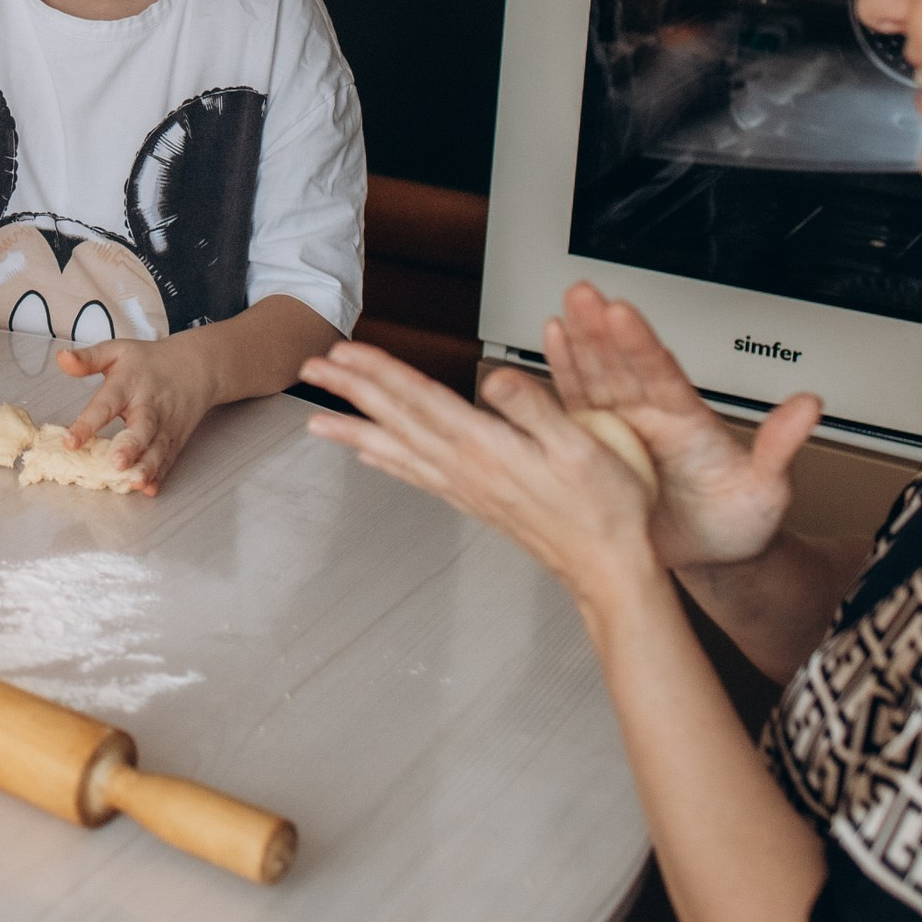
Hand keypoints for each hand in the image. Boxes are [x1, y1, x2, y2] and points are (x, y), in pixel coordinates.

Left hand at [55, 338, 218, 493]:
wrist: (196, 366)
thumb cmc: (150, 362)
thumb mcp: (117, 351)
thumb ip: (88, 359)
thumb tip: (62, 359)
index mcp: (129, 384)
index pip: (106, 404)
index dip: (88, 423)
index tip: (70, 441)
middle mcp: (149, 406)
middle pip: (142, 428)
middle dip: (131, 446)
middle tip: (117, 463)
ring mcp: (165, 425)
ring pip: (158, 449)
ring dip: (147, 467)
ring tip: (135, 482)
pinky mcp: (175, 439)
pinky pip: (168, 459)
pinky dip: (161, 475)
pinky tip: (151, 488)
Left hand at [302, 341, 659, 593]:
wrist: (608, 569)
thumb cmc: (605, 509)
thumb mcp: (582, 448)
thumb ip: (535, 408)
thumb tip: (494, 378)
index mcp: (488, 448)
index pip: (419, 400)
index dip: (379, 372)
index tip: (344, 353)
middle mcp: (466, 468)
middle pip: (396, 421)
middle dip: (351, 392)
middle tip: (312, 369)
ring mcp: (466, 488)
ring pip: (397, 450)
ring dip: (355, 430)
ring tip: (318, 420)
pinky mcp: (474, 501)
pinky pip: (416, 476)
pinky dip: (387, 462)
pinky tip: (372, 458)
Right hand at [544, 282, 818, 568]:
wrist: (713, 553)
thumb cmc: (741, 522)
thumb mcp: (768, 488)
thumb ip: (780, 446)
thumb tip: (809, 406)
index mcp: (690, 423)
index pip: (662, 376)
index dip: (640, 346)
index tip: (622, 314)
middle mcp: (656, 417)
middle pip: (624, 366)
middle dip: (601, 330)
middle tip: (584, 293)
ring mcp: (627, 428)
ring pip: (598, 377)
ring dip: (580, 340)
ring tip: (567, 304)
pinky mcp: (602, 445)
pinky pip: (578, 404)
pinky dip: (563, 373)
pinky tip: (555, 338)